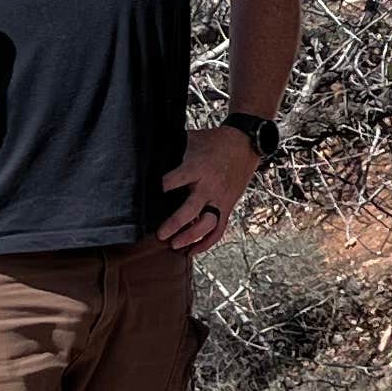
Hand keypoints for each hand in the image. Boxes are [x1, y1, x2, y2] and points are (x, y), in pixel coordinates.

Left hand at [158, 122, 259, 255]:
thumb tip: (146, 152)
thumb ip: (173, 149)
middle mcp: (209, 186)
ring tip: (175, 245)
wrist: (245, 144)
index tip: (149, 195)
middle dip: (175, 223)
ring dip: (191, 237)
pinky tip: (193, 251)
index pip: (175, 180)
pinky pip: (219, 229)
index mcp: (198, 167)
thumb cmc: (214, 141)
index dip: (162, 187)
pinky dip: (207, 242)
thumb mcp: (191, 139)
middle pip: (191, 210)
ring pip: (207, 224)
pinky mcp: (227, 206)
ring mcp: (220, 199)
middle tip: (160, 234)